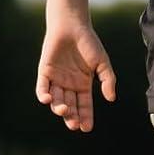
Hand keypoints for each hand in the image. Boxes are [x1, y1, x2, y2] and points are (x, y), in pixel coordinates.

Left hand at [36, 16, 116, 131]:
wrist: (72, 26)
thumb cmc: (89, 43)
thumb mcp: (102, 63)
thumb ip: (107, 80)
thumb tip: (111, 98)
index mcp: (83, 85)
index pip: (84, 106)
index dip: (85, 117)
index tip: (87, 128)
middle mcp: (69, 85)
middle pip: (70, 106)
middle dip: (71, 117)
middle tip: (74, 124)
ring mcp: (56, 79)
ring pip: (56, 100)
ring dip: (59, 108)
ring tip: (64, 111)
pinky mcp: (44, 72)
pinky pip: (42, 87)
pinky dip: (43, 95)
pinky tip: (48, 100)